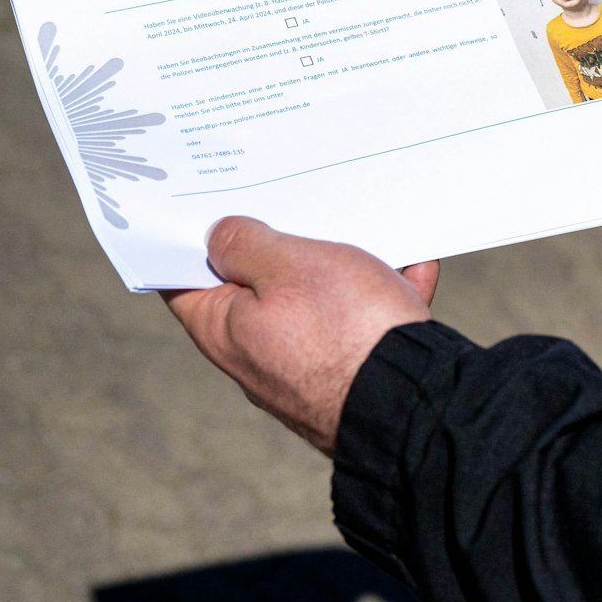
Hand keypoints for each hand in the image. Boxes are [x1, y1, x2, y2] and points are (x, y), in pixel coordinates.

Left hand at [162, 217, 439, 455]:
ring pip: (321, 301)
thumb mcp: (287, 266)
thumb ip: (244, 244)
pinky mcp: (356, 373)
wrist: (415, 402)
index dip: (189, 237)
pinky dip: (389, 294)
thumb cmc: (343, 331)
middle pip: (257, 285)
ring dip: (348, 267)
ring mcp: (309, 367)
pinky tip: (416, 268)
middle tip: (296, 199)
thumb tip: (218, 236)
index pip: (185, 279)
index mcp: (223, 330)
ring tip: (378, 234)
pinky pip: (367, 323)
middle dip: (281, 245)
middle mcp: (258, 355)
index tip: (204, 202)